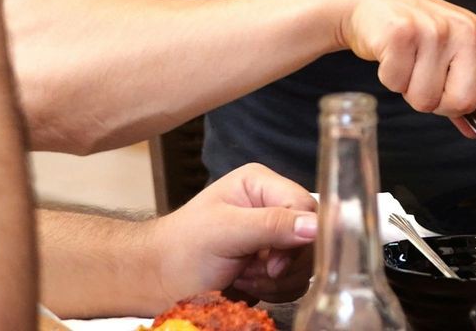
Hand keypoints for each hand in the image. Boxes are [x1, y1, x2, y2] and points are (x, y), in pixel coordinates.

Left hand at [147, 163, 318, 303]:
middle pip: (311, 238)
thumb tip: (316, 226)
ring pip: (305, 264)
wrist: (159, 281)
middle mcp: (272, 207)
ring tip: (243, 278)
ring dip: (276, 280)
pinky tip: (246, 286)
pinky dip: (275, 291)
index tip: (273, 263)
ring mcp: (274, 239)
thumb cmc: (181, 249)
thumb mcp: (226, 231)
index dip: (297, 238)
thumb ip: (272, 224)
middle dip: (282, 264)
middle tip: (250, 271)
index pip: (305, 206)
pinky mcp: (273, 265)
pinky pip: (295, 281)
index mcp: (261, 185)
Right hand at [333, 0, 475, 156]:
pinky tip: (391, 54)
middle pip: (460, 104)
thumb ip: (468, 91)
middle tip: (425, 74)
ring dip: (409, 89)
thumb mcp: (452, 55)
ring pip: (425, 100)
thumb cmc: (417, 33)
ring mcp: (435, 30)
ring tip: (408, 61)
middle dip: (437, 102)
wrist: (374, 3)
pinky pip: (396, 84)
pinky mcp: (402, 33)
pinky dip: (389, 77)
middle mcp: (467, 30)